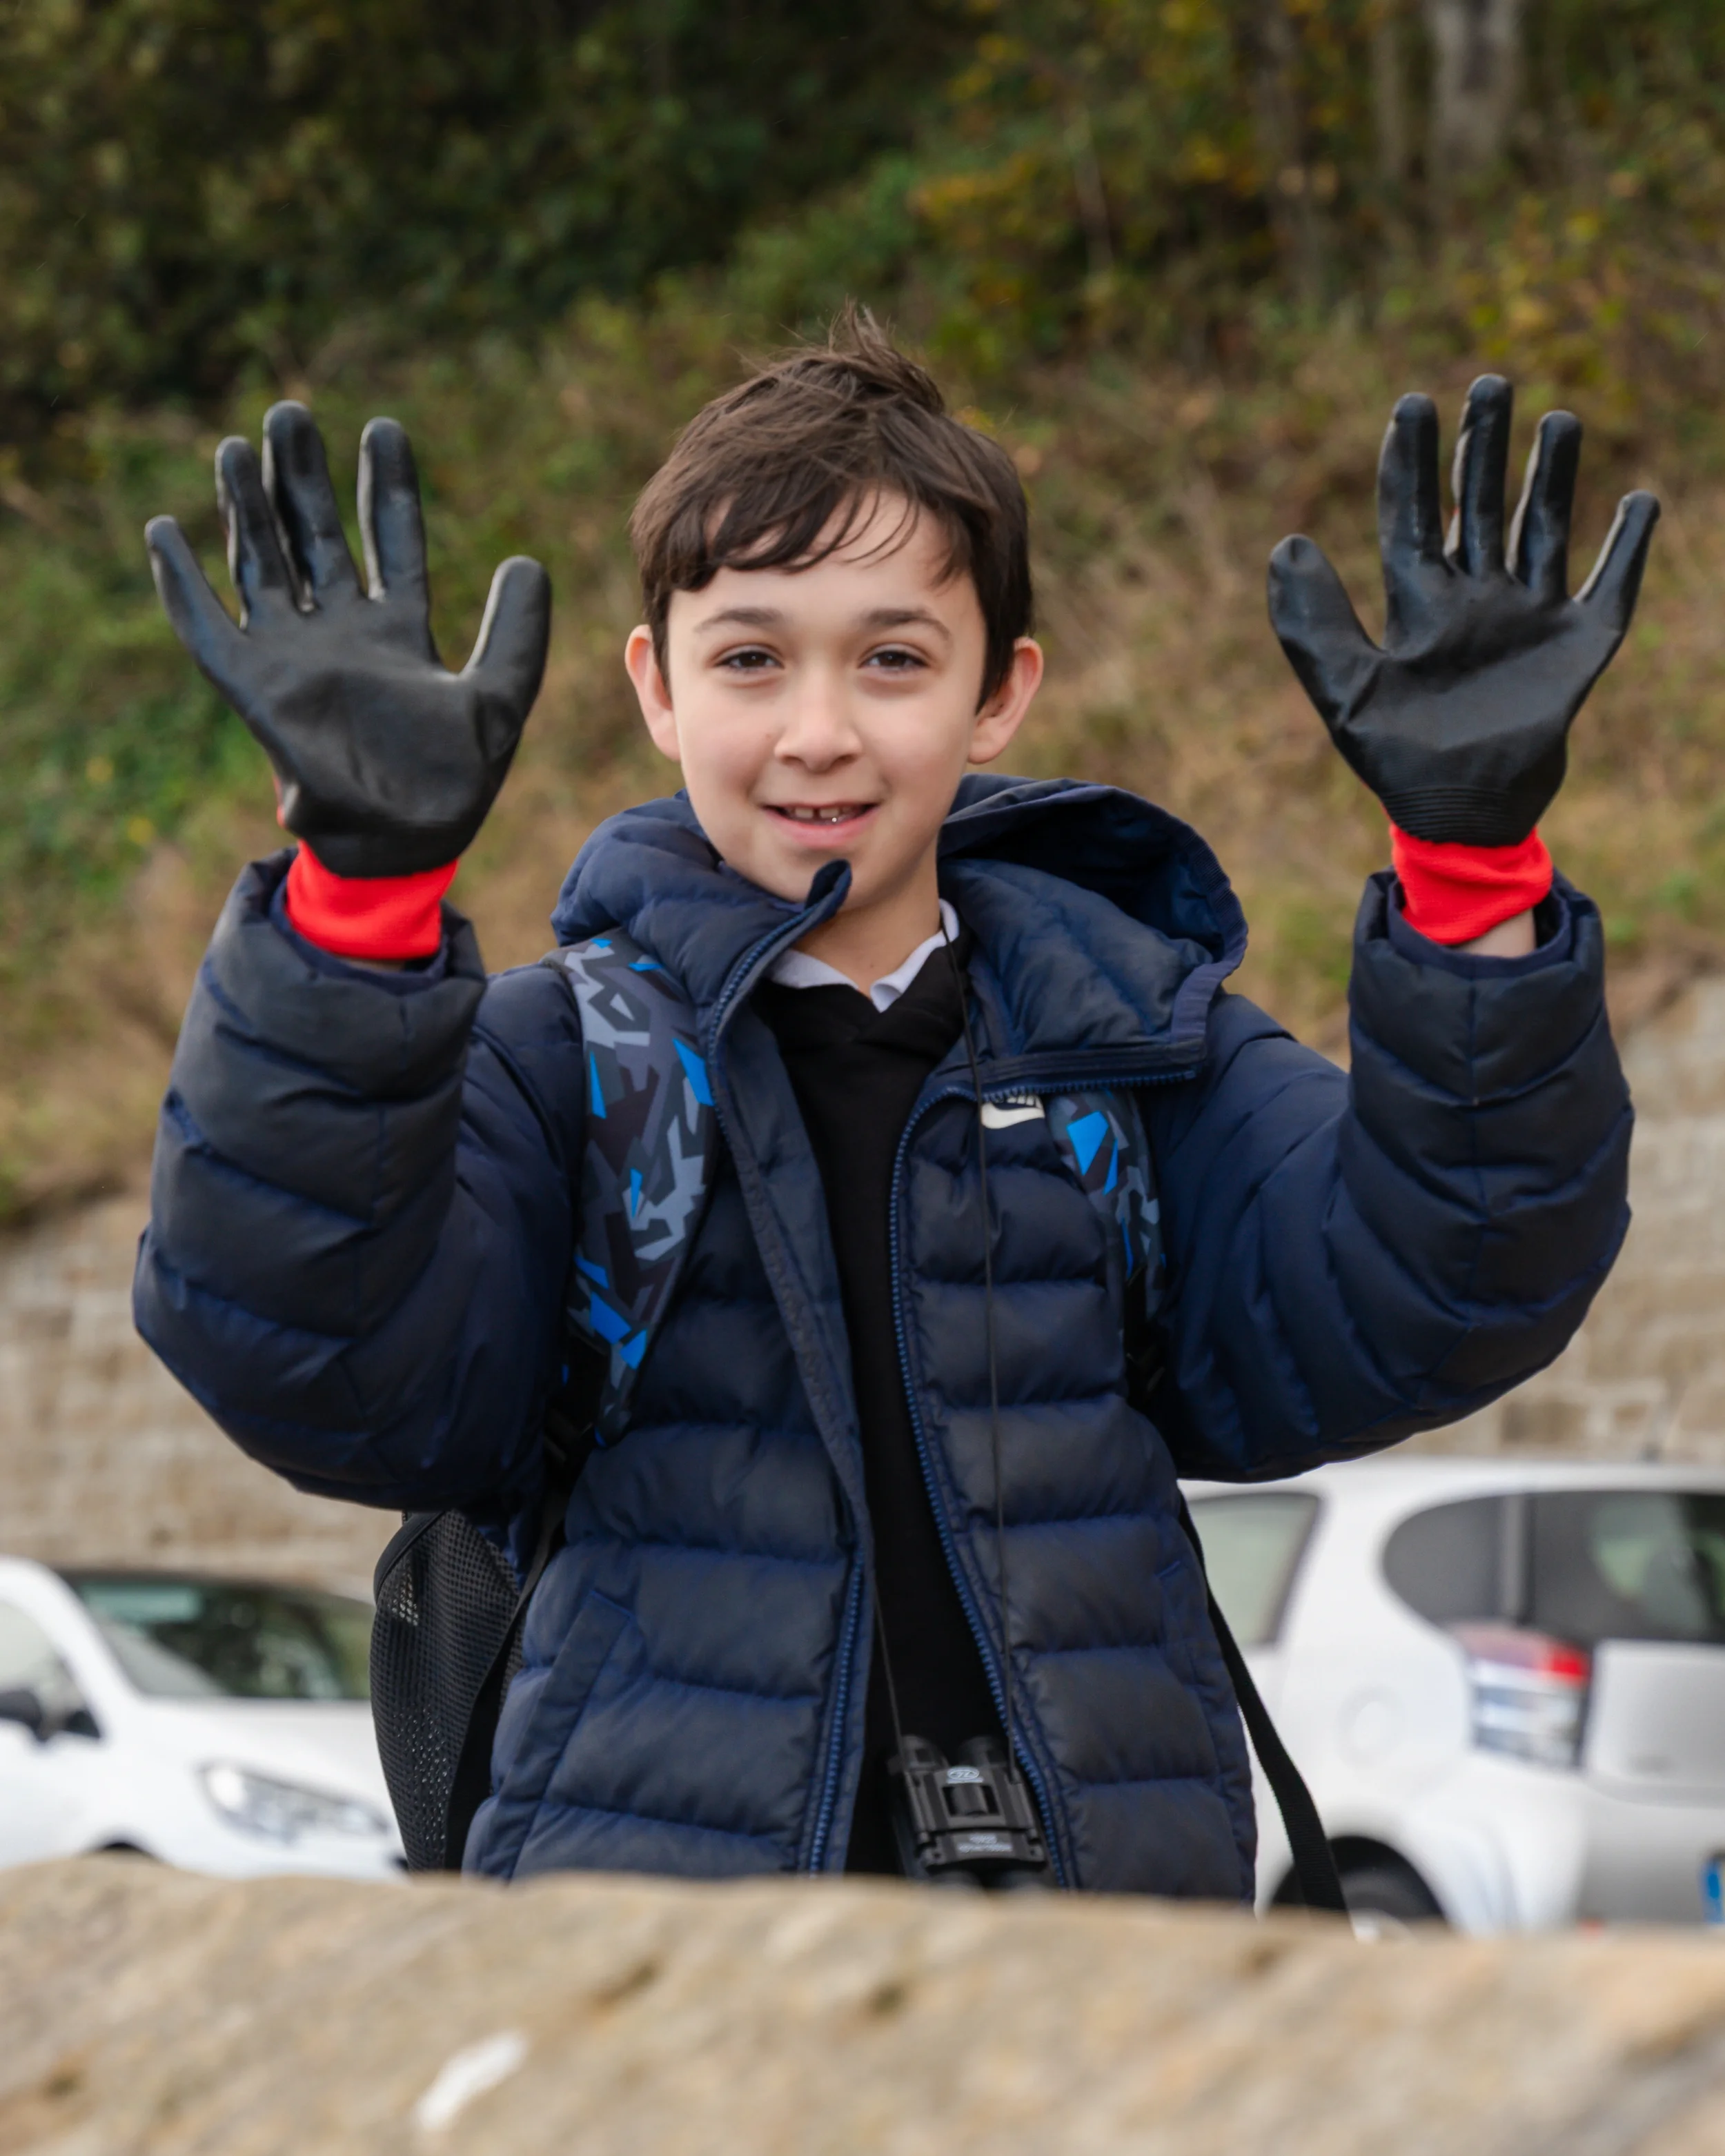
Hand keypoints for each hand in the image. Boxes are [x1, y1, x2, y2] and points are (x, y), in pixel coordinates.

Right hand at [145, 403, 550, 876]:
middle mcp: (343, 636)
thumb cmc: (455, 783)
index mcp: (400, 634)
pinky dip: (184, 583)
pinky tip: (164, 531)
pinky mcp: (254, 688)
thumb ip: (519, 633)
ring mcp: (295, 658)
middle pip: (318, 537)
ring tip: (237, 446)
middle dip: (304, 477)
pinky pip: (207, 627)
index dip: (388, 488)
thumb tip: (526, 560)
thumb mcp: (500, 697)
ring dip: (248, 508)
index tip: (384, 427)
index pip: (392, 543)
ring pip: (265, 565)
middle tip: (291, 412)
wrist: (406, 842)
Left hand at [1267, 376, 1658, 847]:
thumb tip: (1285, 541)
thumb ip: (1311, 624)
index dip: (1409, 463)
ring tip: (1557, 418)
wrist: (1460, 816)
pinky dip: (1628, 545)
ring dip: (1551, 475)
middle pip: (1478, 505)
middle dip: (1483, 446)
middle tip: (1490, 382)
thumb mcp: (1343, 693)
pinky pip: (1610, 584)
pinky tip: (1640, 500)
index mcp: (1419, 606)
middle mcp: (1474, 601)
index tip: (1410, 403)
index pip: (1411, 517)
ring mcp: (1527, 619)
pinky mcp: (1578, 646)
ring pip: (1541, 528)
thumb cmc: (1396, 761)